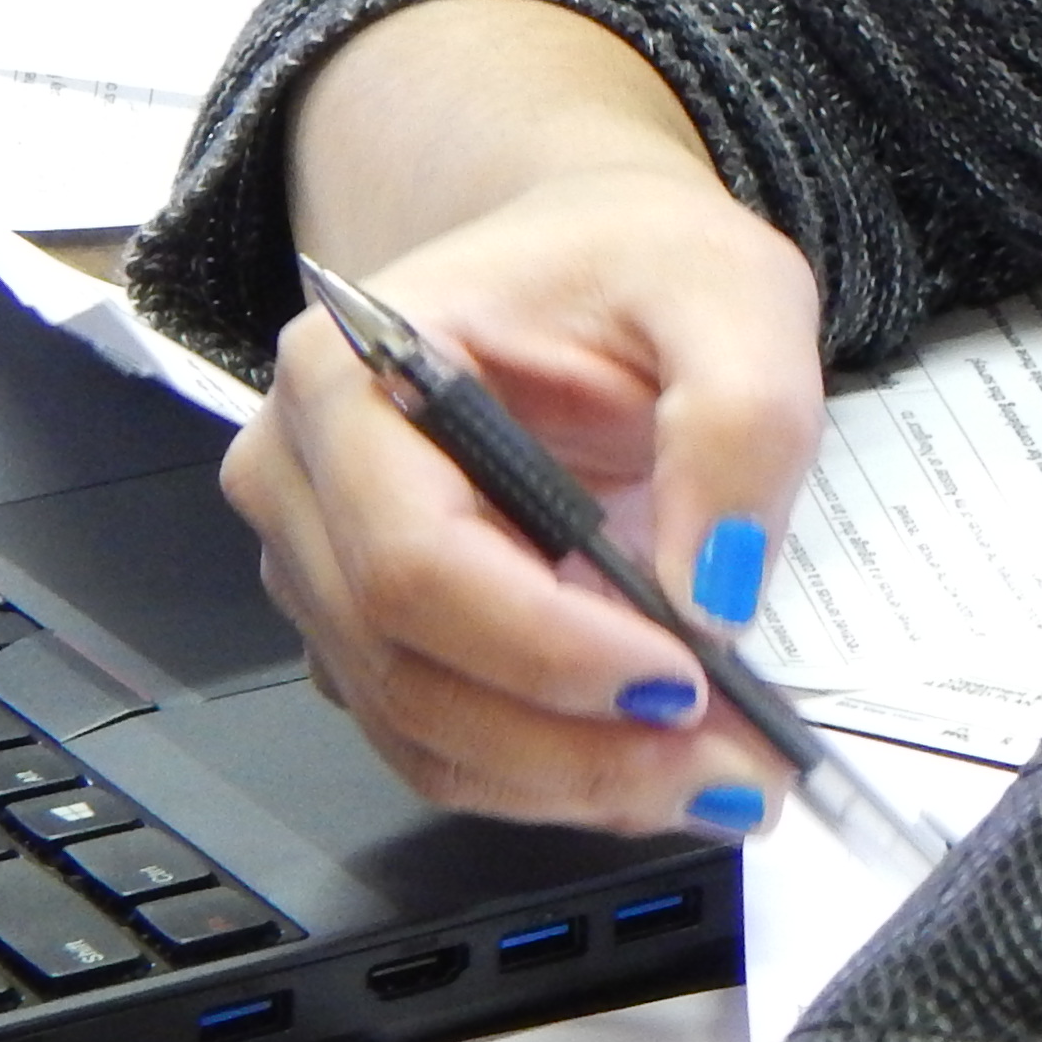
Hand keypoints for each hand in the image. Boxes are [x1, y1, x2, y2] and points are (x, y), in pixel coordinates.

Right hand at [223, 0, 828, 835]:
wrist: (590, 260)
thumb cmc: (635, 261)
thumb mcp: (733, 292)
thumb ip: (739, 422)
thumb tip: (713, 590)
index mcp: (350, 373)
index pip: (414, 558)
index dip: (544, 644)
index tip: (681, 678)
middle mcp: (303, 482)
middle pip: (407, 667)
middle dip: (576, 742)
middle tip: (732, 764)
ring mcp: (327, 570)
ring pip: (422, 730)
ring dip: (573, 781)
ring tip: (723, 778)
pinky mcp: (379, 634)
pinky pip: (445, 739)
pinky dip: (554, 773)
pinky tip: (659, 765)